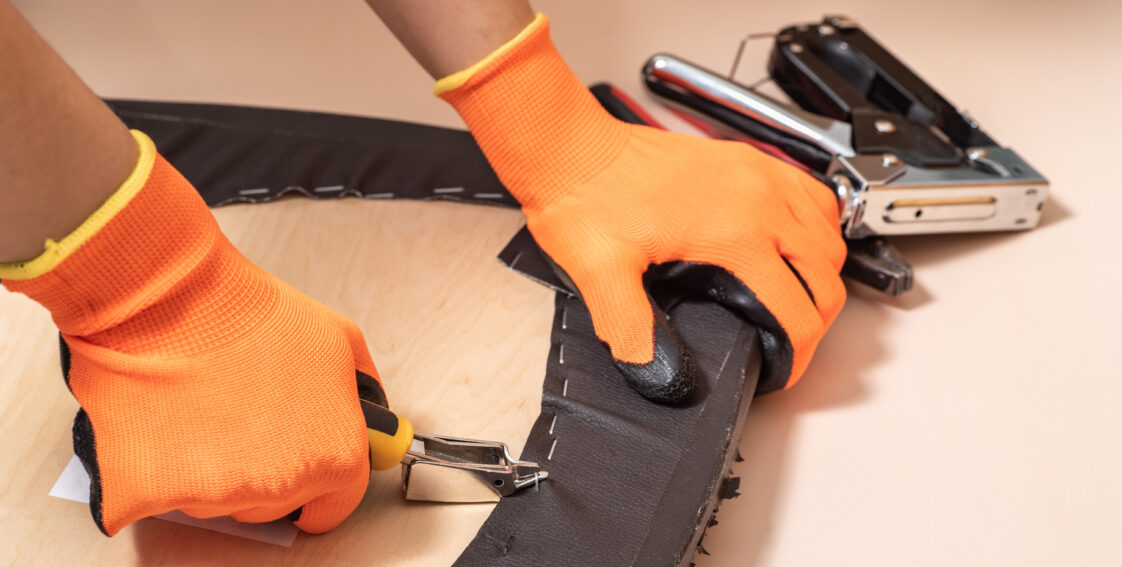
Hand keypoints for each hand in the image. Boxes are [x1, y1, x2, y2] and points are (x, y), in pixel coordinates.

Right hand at [2, 131, 380, 534]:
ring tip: (203, 408)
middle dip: (263, 470)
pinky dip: (158, 476)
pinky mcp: (155, 495)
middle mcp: (282, 485)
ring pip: (221, 504)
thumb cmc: (248, 313)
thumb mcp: (340, 341)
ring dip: (212, 470)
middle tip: (244, 416)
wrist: (171, 299)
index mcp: (336, 456)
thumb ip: (362, 394)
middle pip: (276, 506)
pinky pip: (162, 502)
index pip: (333, 505)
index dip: (318, 484)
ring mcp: (218, 496)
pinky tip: (164, 429)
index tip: (301, 466)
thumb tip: (375, 426)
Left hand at [438, 14, 845, 399]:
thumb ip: (631, 330)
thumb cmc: (584, 195)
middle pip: (827, 269)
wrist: (571, 148)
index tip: (784, 369)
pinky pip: (810, 192)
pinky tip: (793, 241)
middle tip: (793, 342)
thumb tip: (659, 373)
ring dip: (823, 269)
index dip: (798, 353)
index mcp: (734, 231)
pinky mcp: (746, 159)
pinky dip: (816, 224)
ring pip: (828, 228)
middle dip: (818, 316)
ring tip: (799, 298)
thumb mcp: (601, 275)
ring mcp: (756, 172)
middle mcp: (757, 197)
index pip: (798, 308)